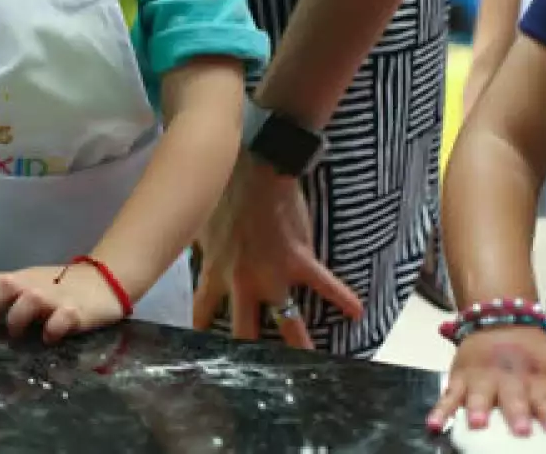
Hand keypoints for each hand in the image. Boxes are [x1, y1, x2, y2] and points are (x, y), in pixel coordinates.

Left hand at [0, 265, 128, 343]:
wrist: (104, 281)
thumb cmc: (62, 288)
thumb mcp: (34, 286)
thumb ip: (13, 298)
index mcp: (20, 278)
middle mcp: (32, 285)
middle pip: (2, 287)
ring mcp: (55, 297)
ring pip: (28, 300)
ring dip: (17, 319)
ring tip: (19, 335)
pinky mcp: (76, 311)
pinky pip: (61, 319)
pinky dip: (52, 330)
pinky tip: (49, 339)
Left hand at [192, 156, 362, 348]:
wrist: (254, 170)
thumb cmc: (222, 193)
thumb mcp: (201, 226)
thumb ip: (200, 250)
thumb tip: (187, 255)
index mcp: (216, 273)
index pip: (201, 312)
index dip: (199, 333)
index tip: (199, 351)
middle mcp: (243, 282)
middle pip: (243, 330)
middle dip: (247, 354)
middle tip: (254, 374)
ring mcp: (274, 275)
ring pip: (288, 321)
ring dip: (299, 343)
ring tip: (311, 363)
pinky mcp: (301, 261)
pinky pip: (327, 285)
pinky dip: (344, 299)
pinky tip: (358, 312)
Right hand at [429, 327, 545, 434]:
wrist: (499, 317)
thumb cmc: (532, 350)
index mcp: (535, 375)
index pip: (544, 396)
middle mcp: (507, 377)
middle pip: (512, 397)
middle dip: (516, 412)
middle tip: (521, 429)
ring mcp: (480, 378)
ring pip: (478, 395)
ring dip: (477, 409)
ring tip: (477, 423)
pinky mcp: (459, 378)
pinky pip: (448, 395)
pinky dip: (439, 410)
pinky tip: (433, 424)